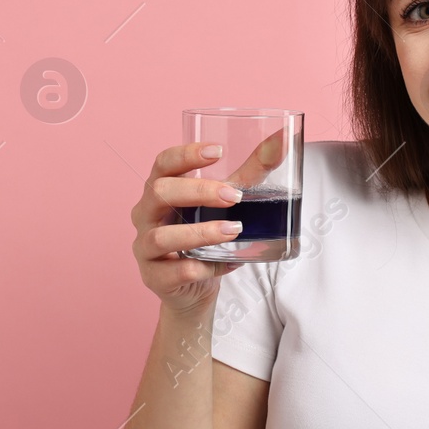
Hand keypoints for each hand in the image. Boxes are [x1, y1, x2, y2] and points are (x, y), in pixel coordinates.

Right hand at [131, 141, 249, 315]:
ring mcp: (145, 247)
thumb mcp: (227, 202)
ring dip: (199, 232)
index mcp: (161, 189)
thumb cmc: (206, 235)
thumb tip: (283, 140)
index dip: (186, 154)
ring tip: (234, 230)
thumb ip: (252, 174)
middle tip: (233, 197)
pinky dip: (201, 267)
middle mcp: (146, 215)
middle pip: (159, 192)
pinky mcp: (154, 277)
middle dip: (197, 191)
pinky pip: (174, 272)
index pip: (163, 163)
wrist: (194, 288)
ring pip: (161, 236)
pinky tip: (226, 263)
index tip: (218, 151)